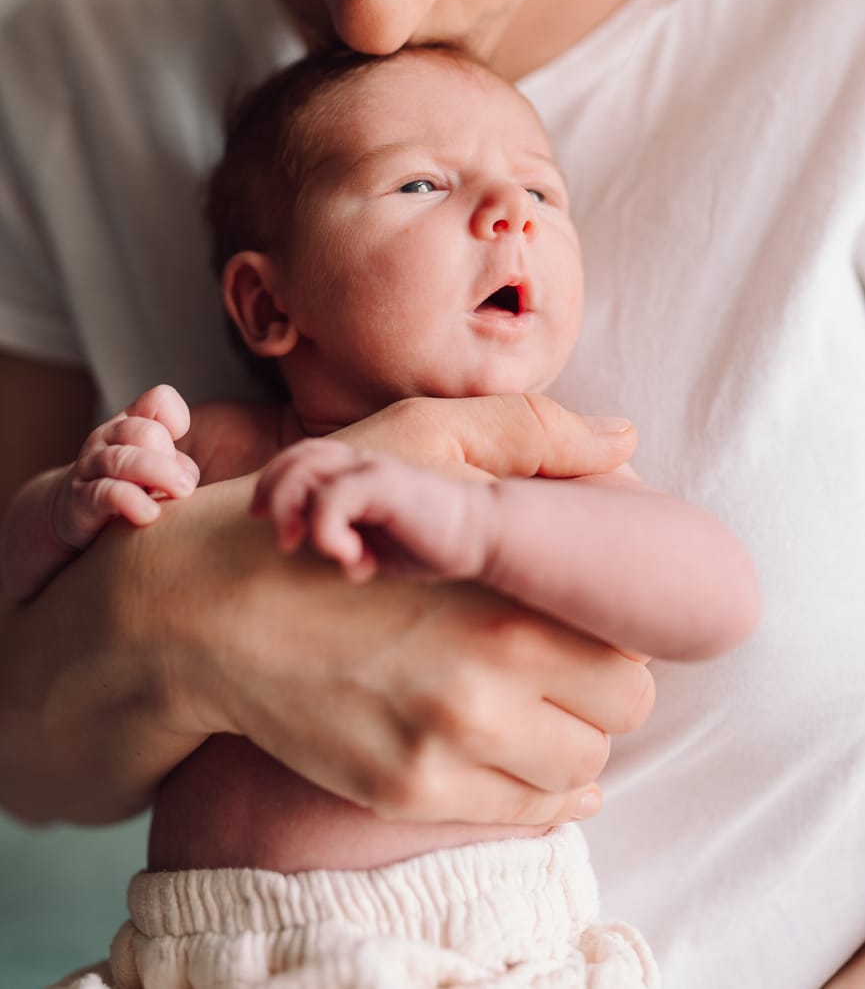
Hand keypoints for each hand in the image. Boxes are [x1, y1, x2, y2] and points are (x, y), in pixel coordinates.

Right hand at [0, 391, 646, 823]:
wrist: (203, 612)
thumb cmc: (317, 521)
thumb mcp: (416, 441)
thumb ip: (529, 435)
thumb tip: (624, 438)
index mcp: (502, 607)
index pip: (630, 650)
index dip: (614, 625)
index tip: (582, 608)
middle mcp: (481, 695)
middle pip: (619, 716)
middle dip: (603, 682)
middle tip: (564, 652)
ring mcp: (440, 754)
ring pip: (580, 772)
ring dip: (571, 734)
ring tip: (535, 695)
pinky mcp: (402, 792)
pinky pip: (523, 814)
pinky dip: (541, 789)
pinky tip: (517, 747)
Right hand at [50, 384, 198, 550]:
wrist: (69, 511)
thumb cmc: (125, 485)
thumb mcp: (154, 469)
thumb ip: (176, 467)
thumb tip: (186, 476)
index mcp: (131, 423)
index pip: (158, 401)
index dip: (176, 415)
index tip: (182, 436)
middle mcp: (108, 437)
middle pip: (144, 432)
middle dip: (168, 456)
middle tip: (185, 486)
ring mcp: (91, 466)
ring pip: (123, 460)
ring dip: (158, 474)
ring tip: (181, 492)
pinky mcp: (80, 499)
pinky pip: (106, 493)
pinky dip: (131, 502)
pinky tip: (150, 513)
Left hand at [253, 438, 488, 582]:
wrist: (481, 534)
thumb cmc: (429, 540)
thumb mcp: (377, 543)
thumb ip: (348, 542)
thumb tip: (336, 560)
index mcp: (356, 470)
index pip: (299, 456)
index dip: (272, 481)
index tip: (261, 518)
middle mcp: (361, 462)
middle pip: (296, 458)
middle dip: (272, 494)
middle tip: (280, 535)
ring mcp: (374, 471)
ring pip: (307, 471)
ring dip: (289, 508)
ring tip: (297, 542)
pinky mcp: (387, 487)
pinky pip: (335, 499)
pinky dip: (326, 529)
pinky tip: (347, 558)